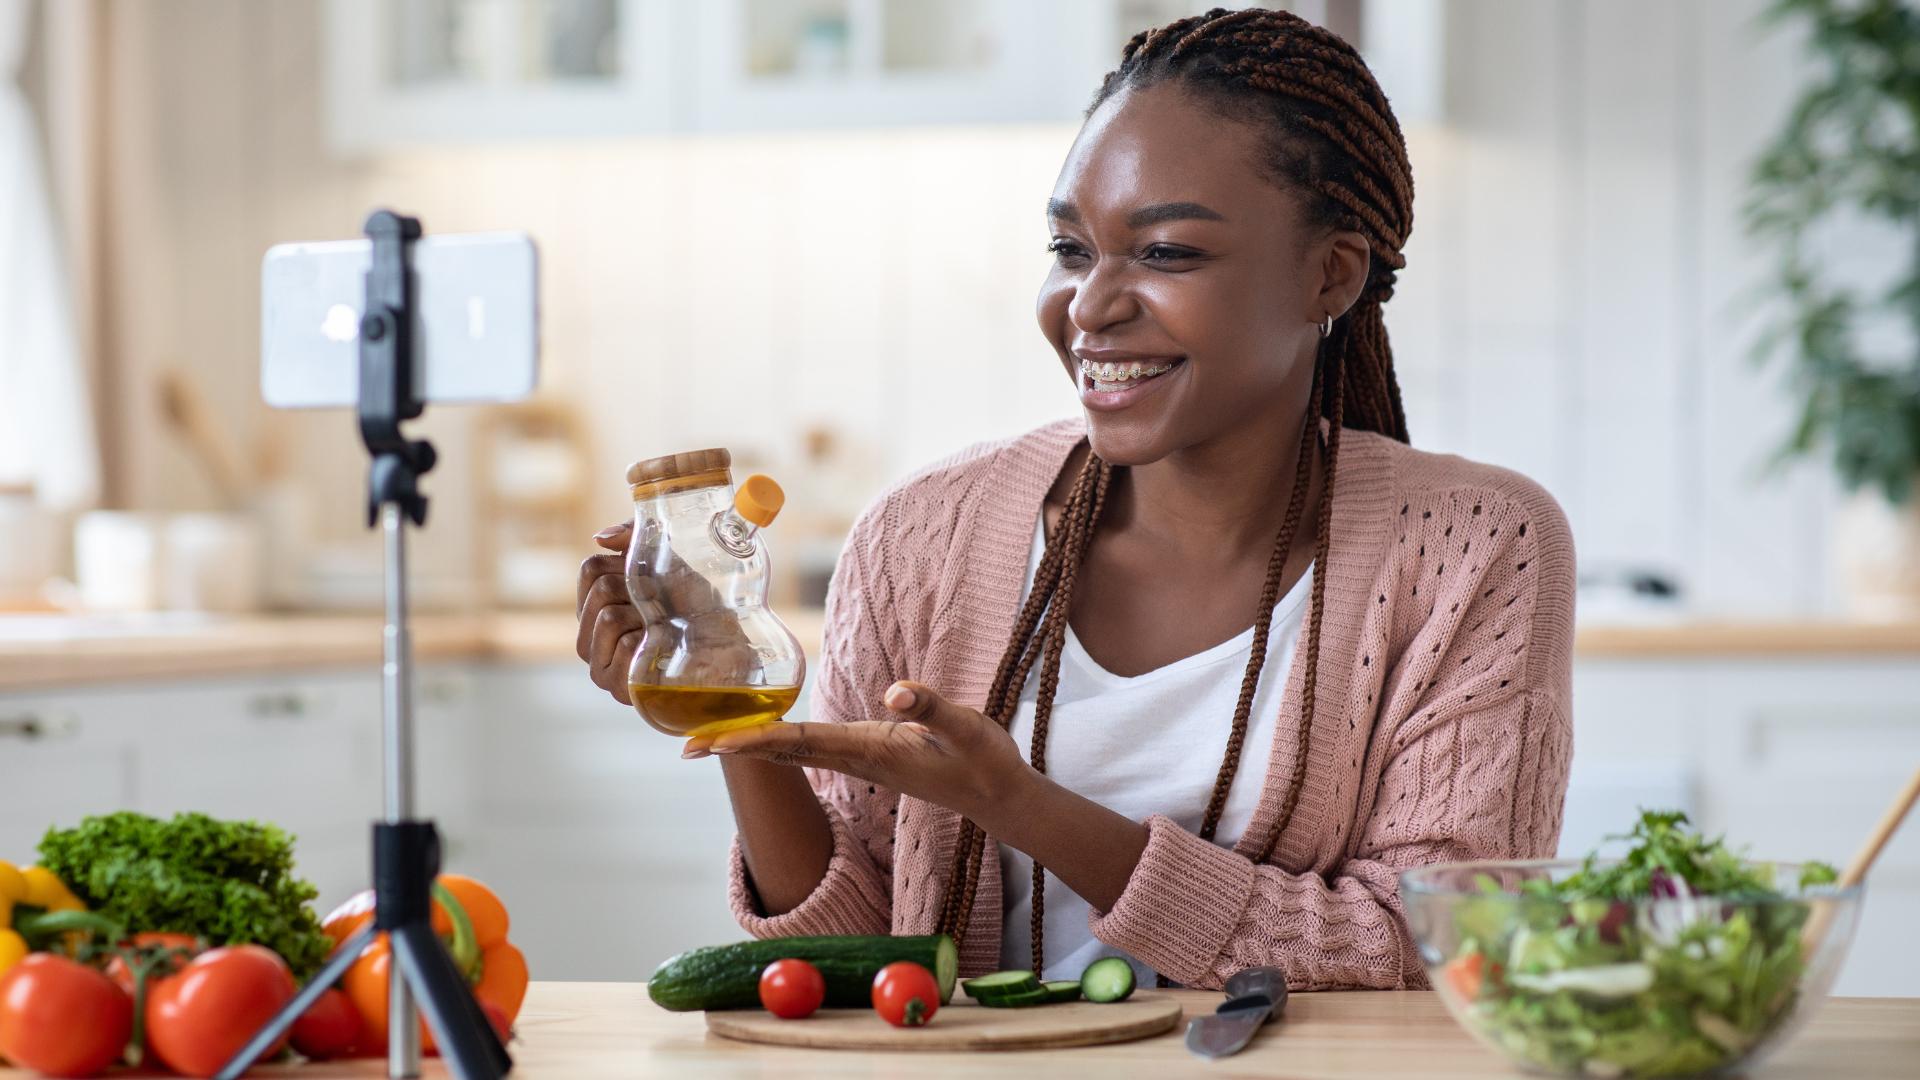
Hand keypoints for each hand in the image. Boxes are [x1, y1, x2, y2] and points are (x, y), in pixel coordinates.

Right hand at [578, 521, 765, 704]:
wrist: (730, 647)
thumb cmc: (699, 606)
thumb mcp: (668, 562)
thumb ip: (634, 539)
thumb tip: (600, 538)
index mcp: (594, 608)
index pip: (590, 570)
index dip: (628, 564)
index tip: (654, 578)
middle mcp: (589, 638)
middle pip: (600, 590)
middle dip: (641, 590)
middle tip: (664, 606)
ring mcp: (601, 666)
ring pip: (608, 617)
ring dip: (647, 615)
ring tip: (665, 627)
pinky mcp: (618, 689)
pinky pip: (625, 646)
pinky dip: (652, 640)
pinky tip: (665, 648)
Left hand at [684, 682, 1036, 826]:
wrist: (999, 796)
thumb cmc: (984, 761)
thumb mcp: (966, 727)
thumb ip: (932, 708)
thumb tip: (895, 691)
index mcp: (871, 749)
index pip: (800, 743)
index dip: (755, 740)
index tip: (714, 743)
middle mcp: (858, 756)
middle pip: (784, 752)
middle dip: (736, 748)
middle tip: (686, 747)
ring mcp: (862, 757)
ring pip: (795, 751)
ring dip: (752, 745)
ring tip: (711, 741)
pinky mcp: (871, 753)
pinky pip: (813, 748)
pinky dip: (781, 741)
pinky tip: (766, 736)